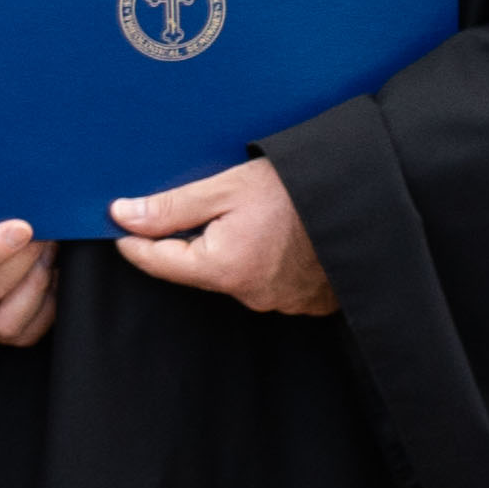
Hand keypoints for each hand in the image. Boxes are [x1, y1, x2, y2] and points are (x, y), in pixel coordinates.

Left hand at [109, 156, 335, 315]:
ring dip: (227, 250)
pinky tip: (273, 234)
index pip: (159, 262)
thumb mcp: (228, 186)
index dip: (133, 242)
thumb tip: (122, 216)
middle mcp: (251, 293)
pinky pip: (268, 282)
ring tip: (243, 216)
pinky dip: (262, 260)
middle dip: (185, 241)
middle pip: (197, 268)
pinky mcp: (308, 300)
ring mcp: (282, 301)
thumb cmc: (302, 187)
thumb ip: (172, 207)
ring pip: (233, 275)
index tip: (117, 226)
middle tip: (184, 208)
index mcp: (225, 268)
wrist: (371, 197)